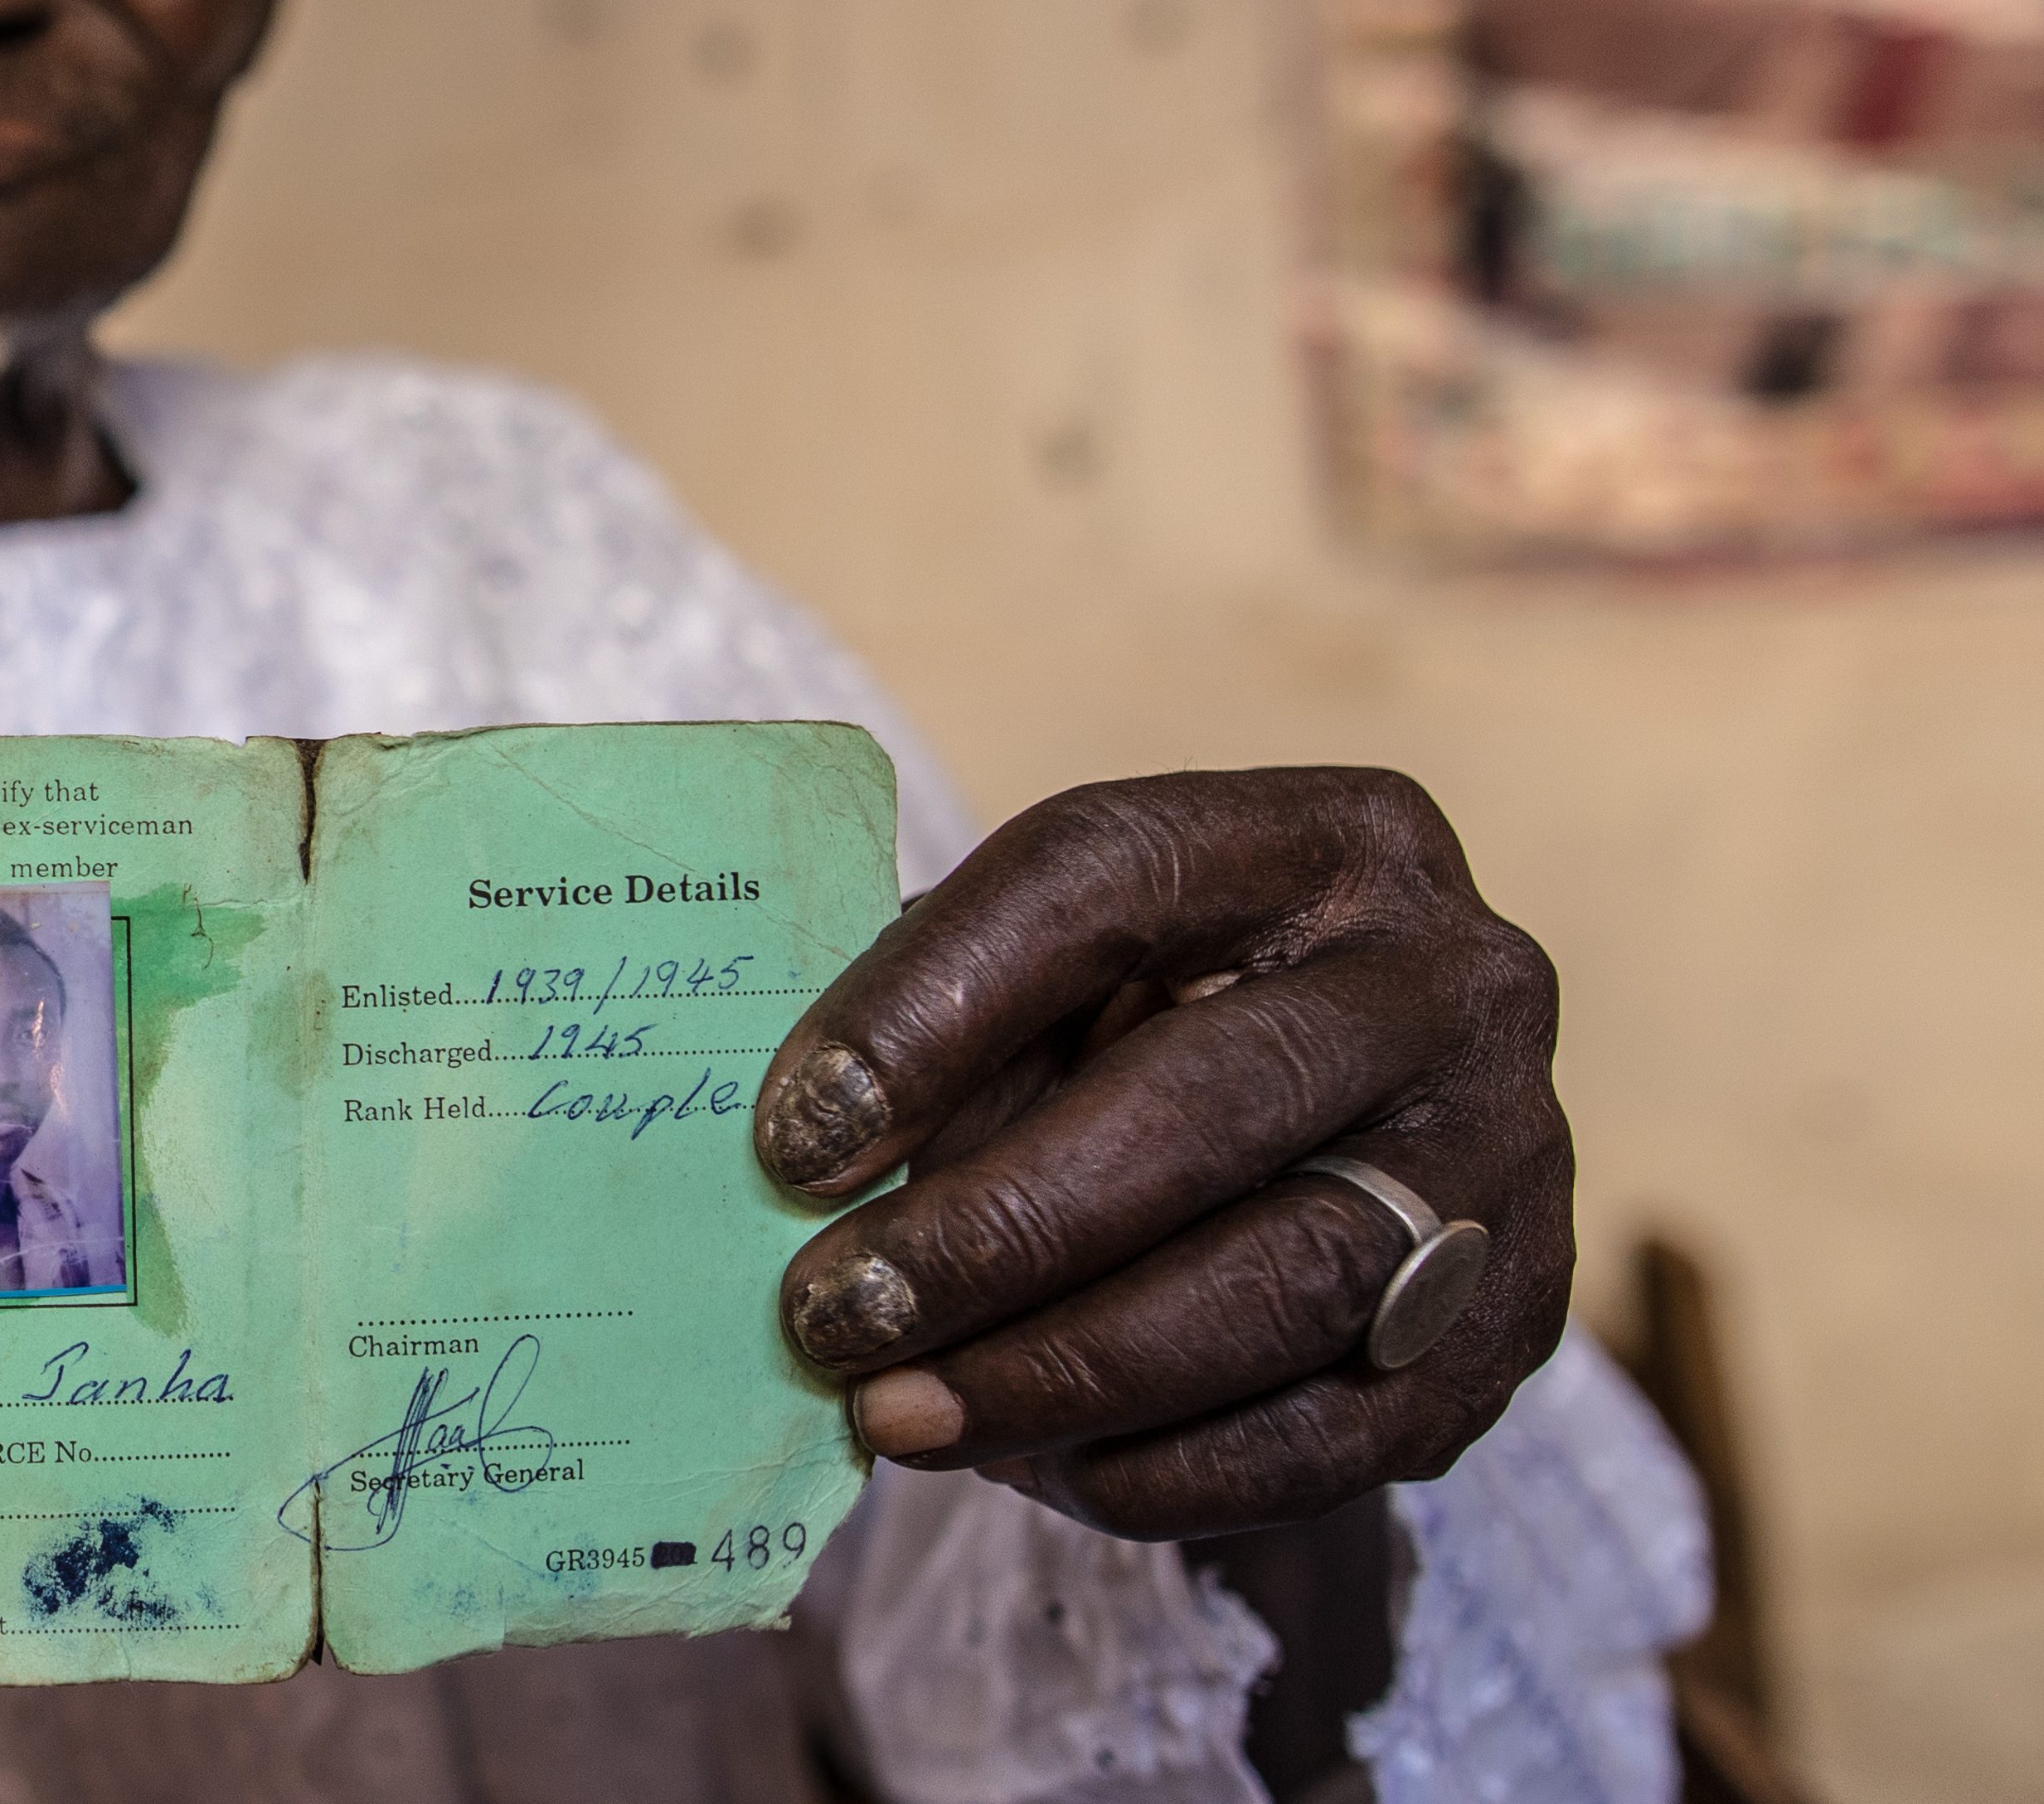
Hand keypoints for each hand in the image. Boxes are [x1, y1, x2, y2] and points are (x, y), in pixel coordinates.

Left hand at [749, 766, 1571, 1539]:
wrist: (1364, 1131)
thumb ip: (959, 1035)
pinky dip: (1169, 1468)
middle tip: (830, 1314)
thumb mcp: (1063, 974)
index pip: (1101, 879)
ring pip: (1278, 1284)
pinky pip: (1337, 1429)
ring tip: (898, 1413)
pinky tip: (1038, 1471)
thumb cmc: (1149, 1024)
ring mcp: (1507, 1155)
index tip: (792, 1137)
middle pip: (1205, 1104)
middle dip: (994, 1231)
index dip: (930, 1009)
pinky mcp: (1517, 1326)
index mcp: (1319, 839)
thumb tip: (815, 1162)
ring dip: (1061, 1372)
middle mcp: (1448, 978)